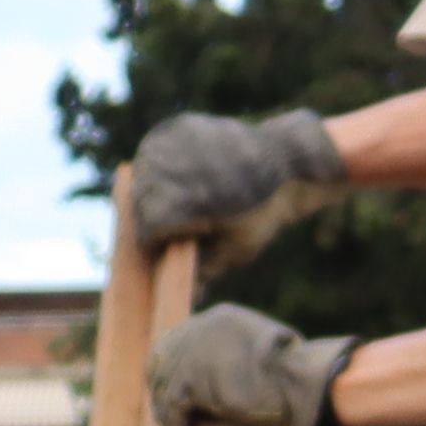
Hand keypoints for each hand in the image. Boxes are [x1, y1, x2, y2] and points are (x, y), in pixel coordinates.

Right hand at [130, 107, 347, 249]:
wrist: (286, 160)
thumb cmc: (263, 210)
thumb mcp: (235, 249)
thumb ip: (204, 270)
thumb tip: (187, 298)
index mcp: (178, 201)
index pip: (146, 234)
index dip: (157, 248)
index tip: (169, 253)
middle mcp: (165, 168)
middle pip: (139, 206)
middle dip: (155, 221)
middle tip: (176, 231)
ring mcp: (166, 142)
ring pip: (141, 178)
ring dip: (153, 194)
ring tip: (180, 205)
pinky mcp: (172, 127)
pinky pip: (153, 153)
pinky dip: (160, 169)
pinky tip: (179, 181)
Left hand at [152, 304, 356, 425]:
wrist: (308, 385)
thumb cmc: (306, 381)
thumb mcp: (270, 362)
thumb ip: (247, 364)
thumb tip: (237, 384)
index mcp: (224, 319)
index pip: (185, 346)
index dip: (180, 378)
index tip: (183, 406)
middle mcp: (202, 328)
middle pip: (167, 367)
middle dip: (169, 401)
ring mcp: (191, 352)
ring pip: (168, 393)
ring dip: (175, 425)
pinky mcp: (188, 380)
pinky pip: (174, 413)